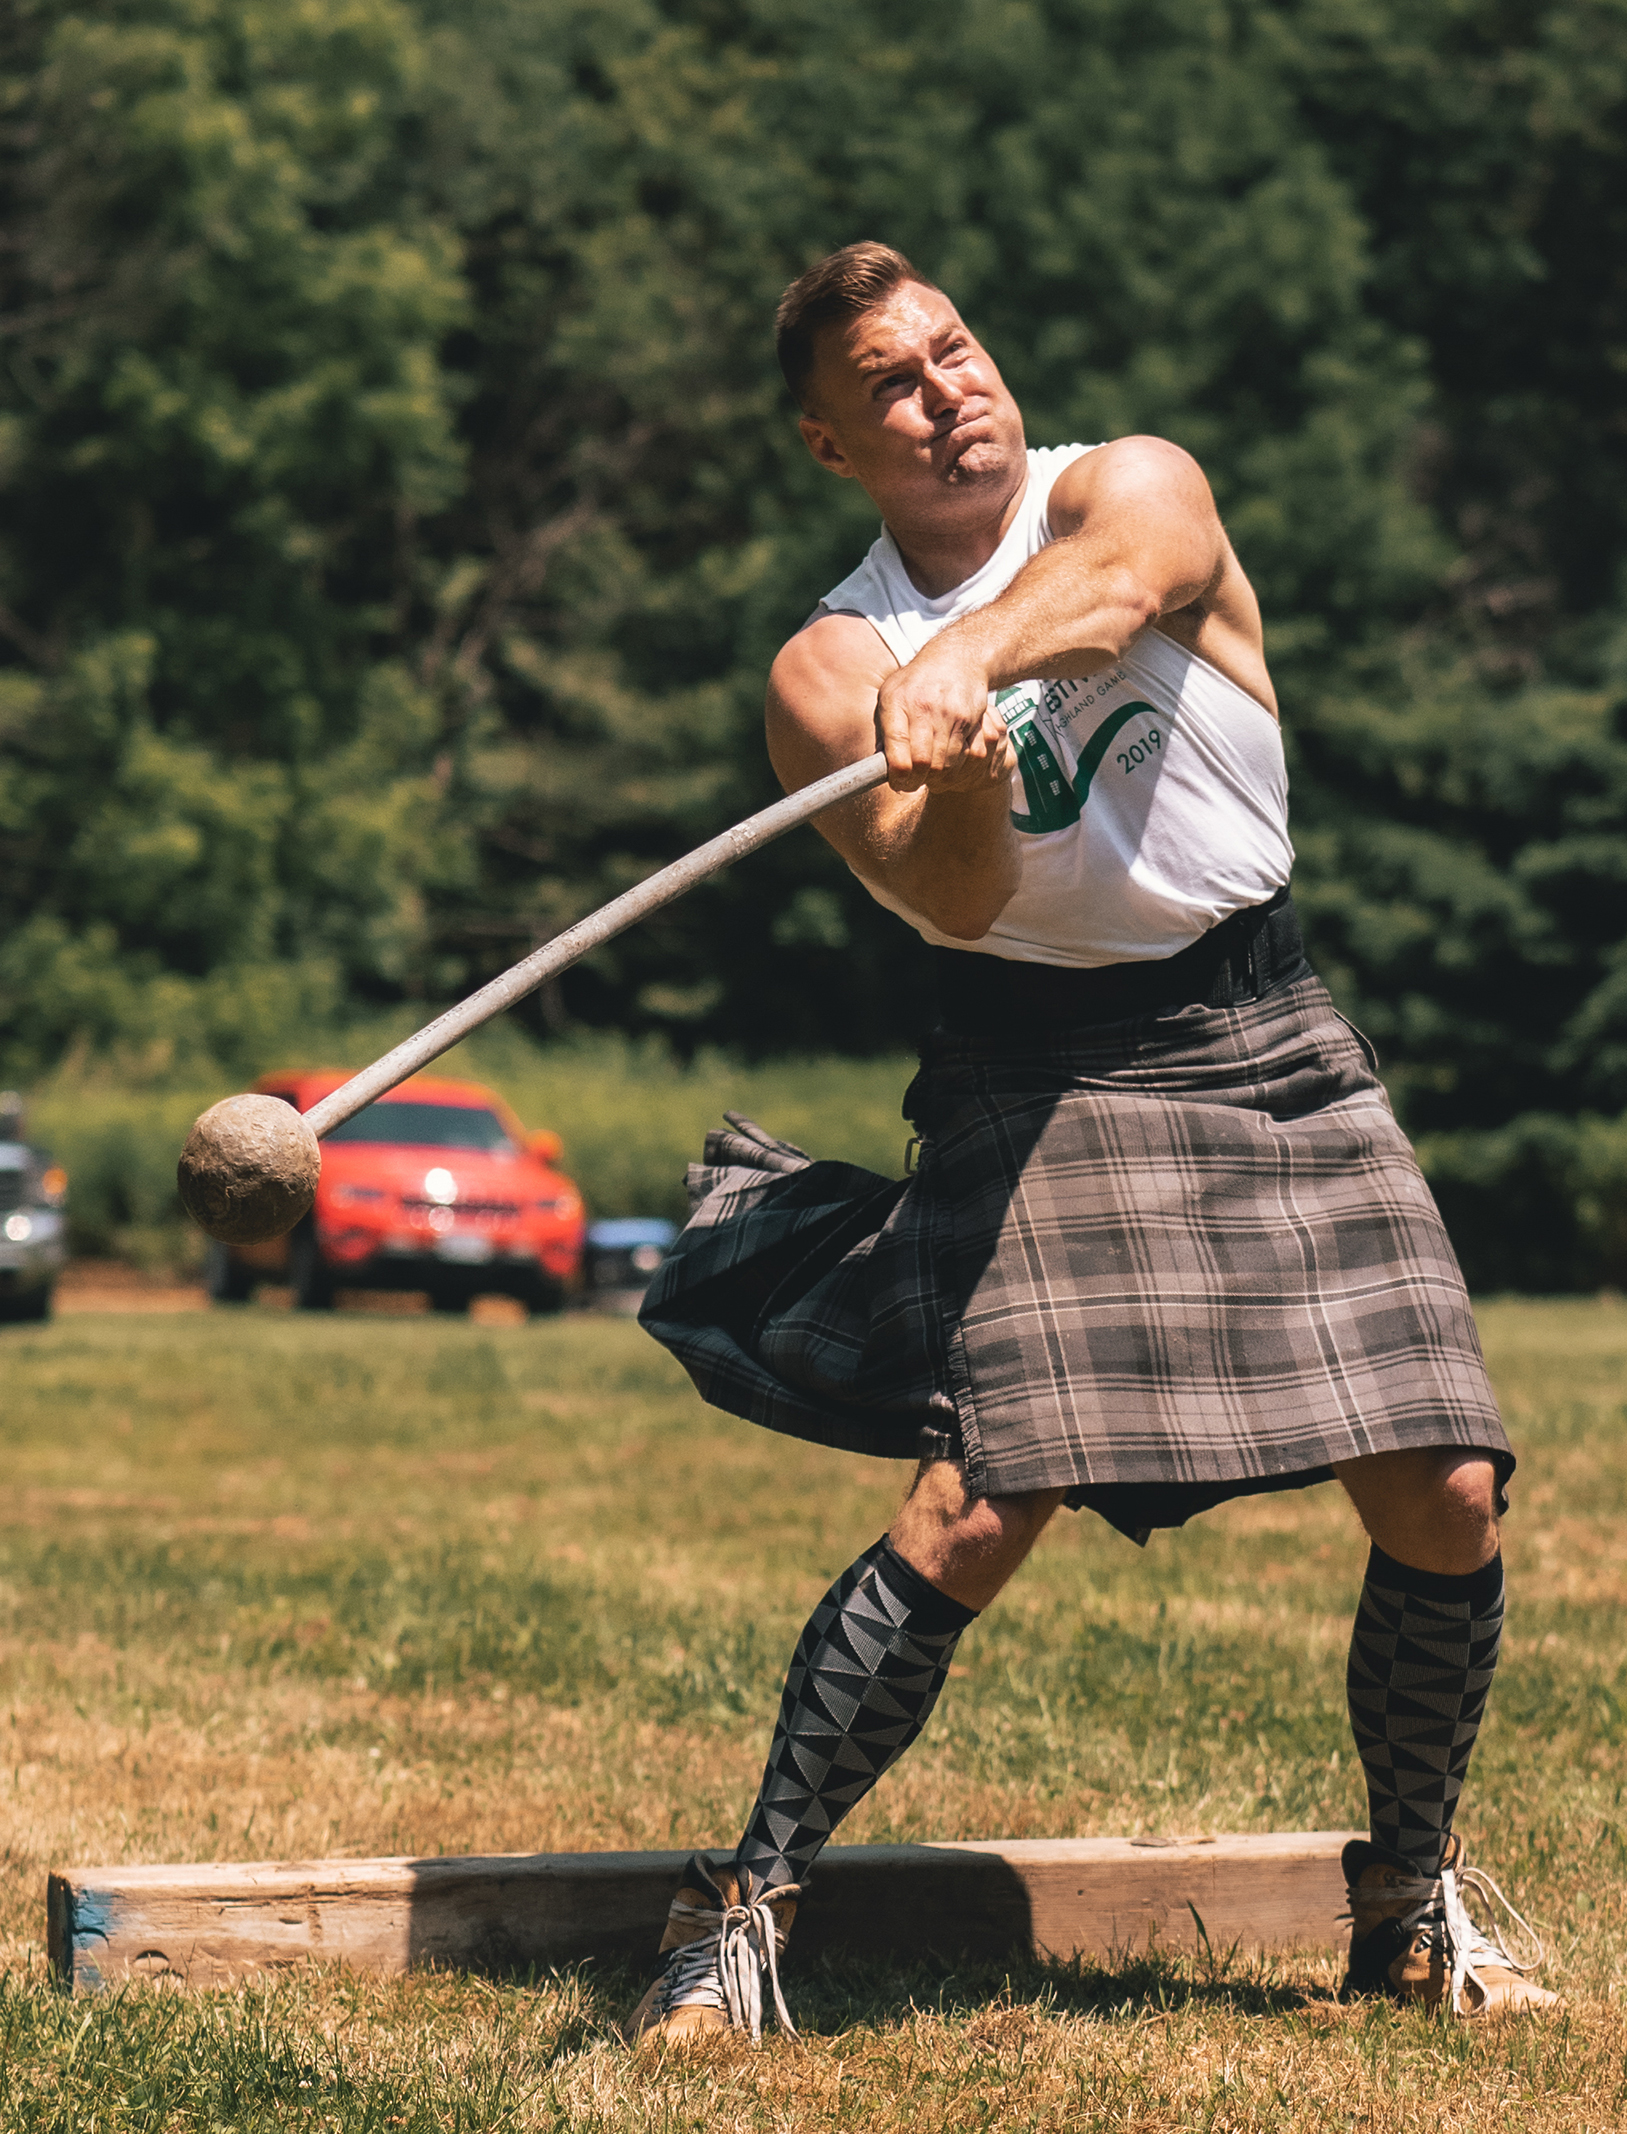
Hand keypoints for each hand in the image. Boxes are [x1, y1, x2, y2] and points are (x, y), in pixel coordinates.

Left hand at [875, 643, 1014, 793]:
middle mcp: (923, 708)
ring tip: (931, 774)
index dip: (898, 777)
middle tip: (914, 783)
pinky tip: (949, 761)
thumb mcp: (891, 697)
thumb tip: (878, 768)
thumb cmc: (916, 684)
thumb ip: (883, 731)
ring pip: (946, 765)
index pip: (898, 753)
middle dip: (918, 781)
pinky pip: (965, 757)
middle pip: (923, 764)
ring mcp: (949, 714)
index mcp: (896, 702)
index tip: (898, 783)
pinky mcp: (970, 719)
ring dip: (938, 778)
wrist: (957, 659)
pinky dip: (957, 767)